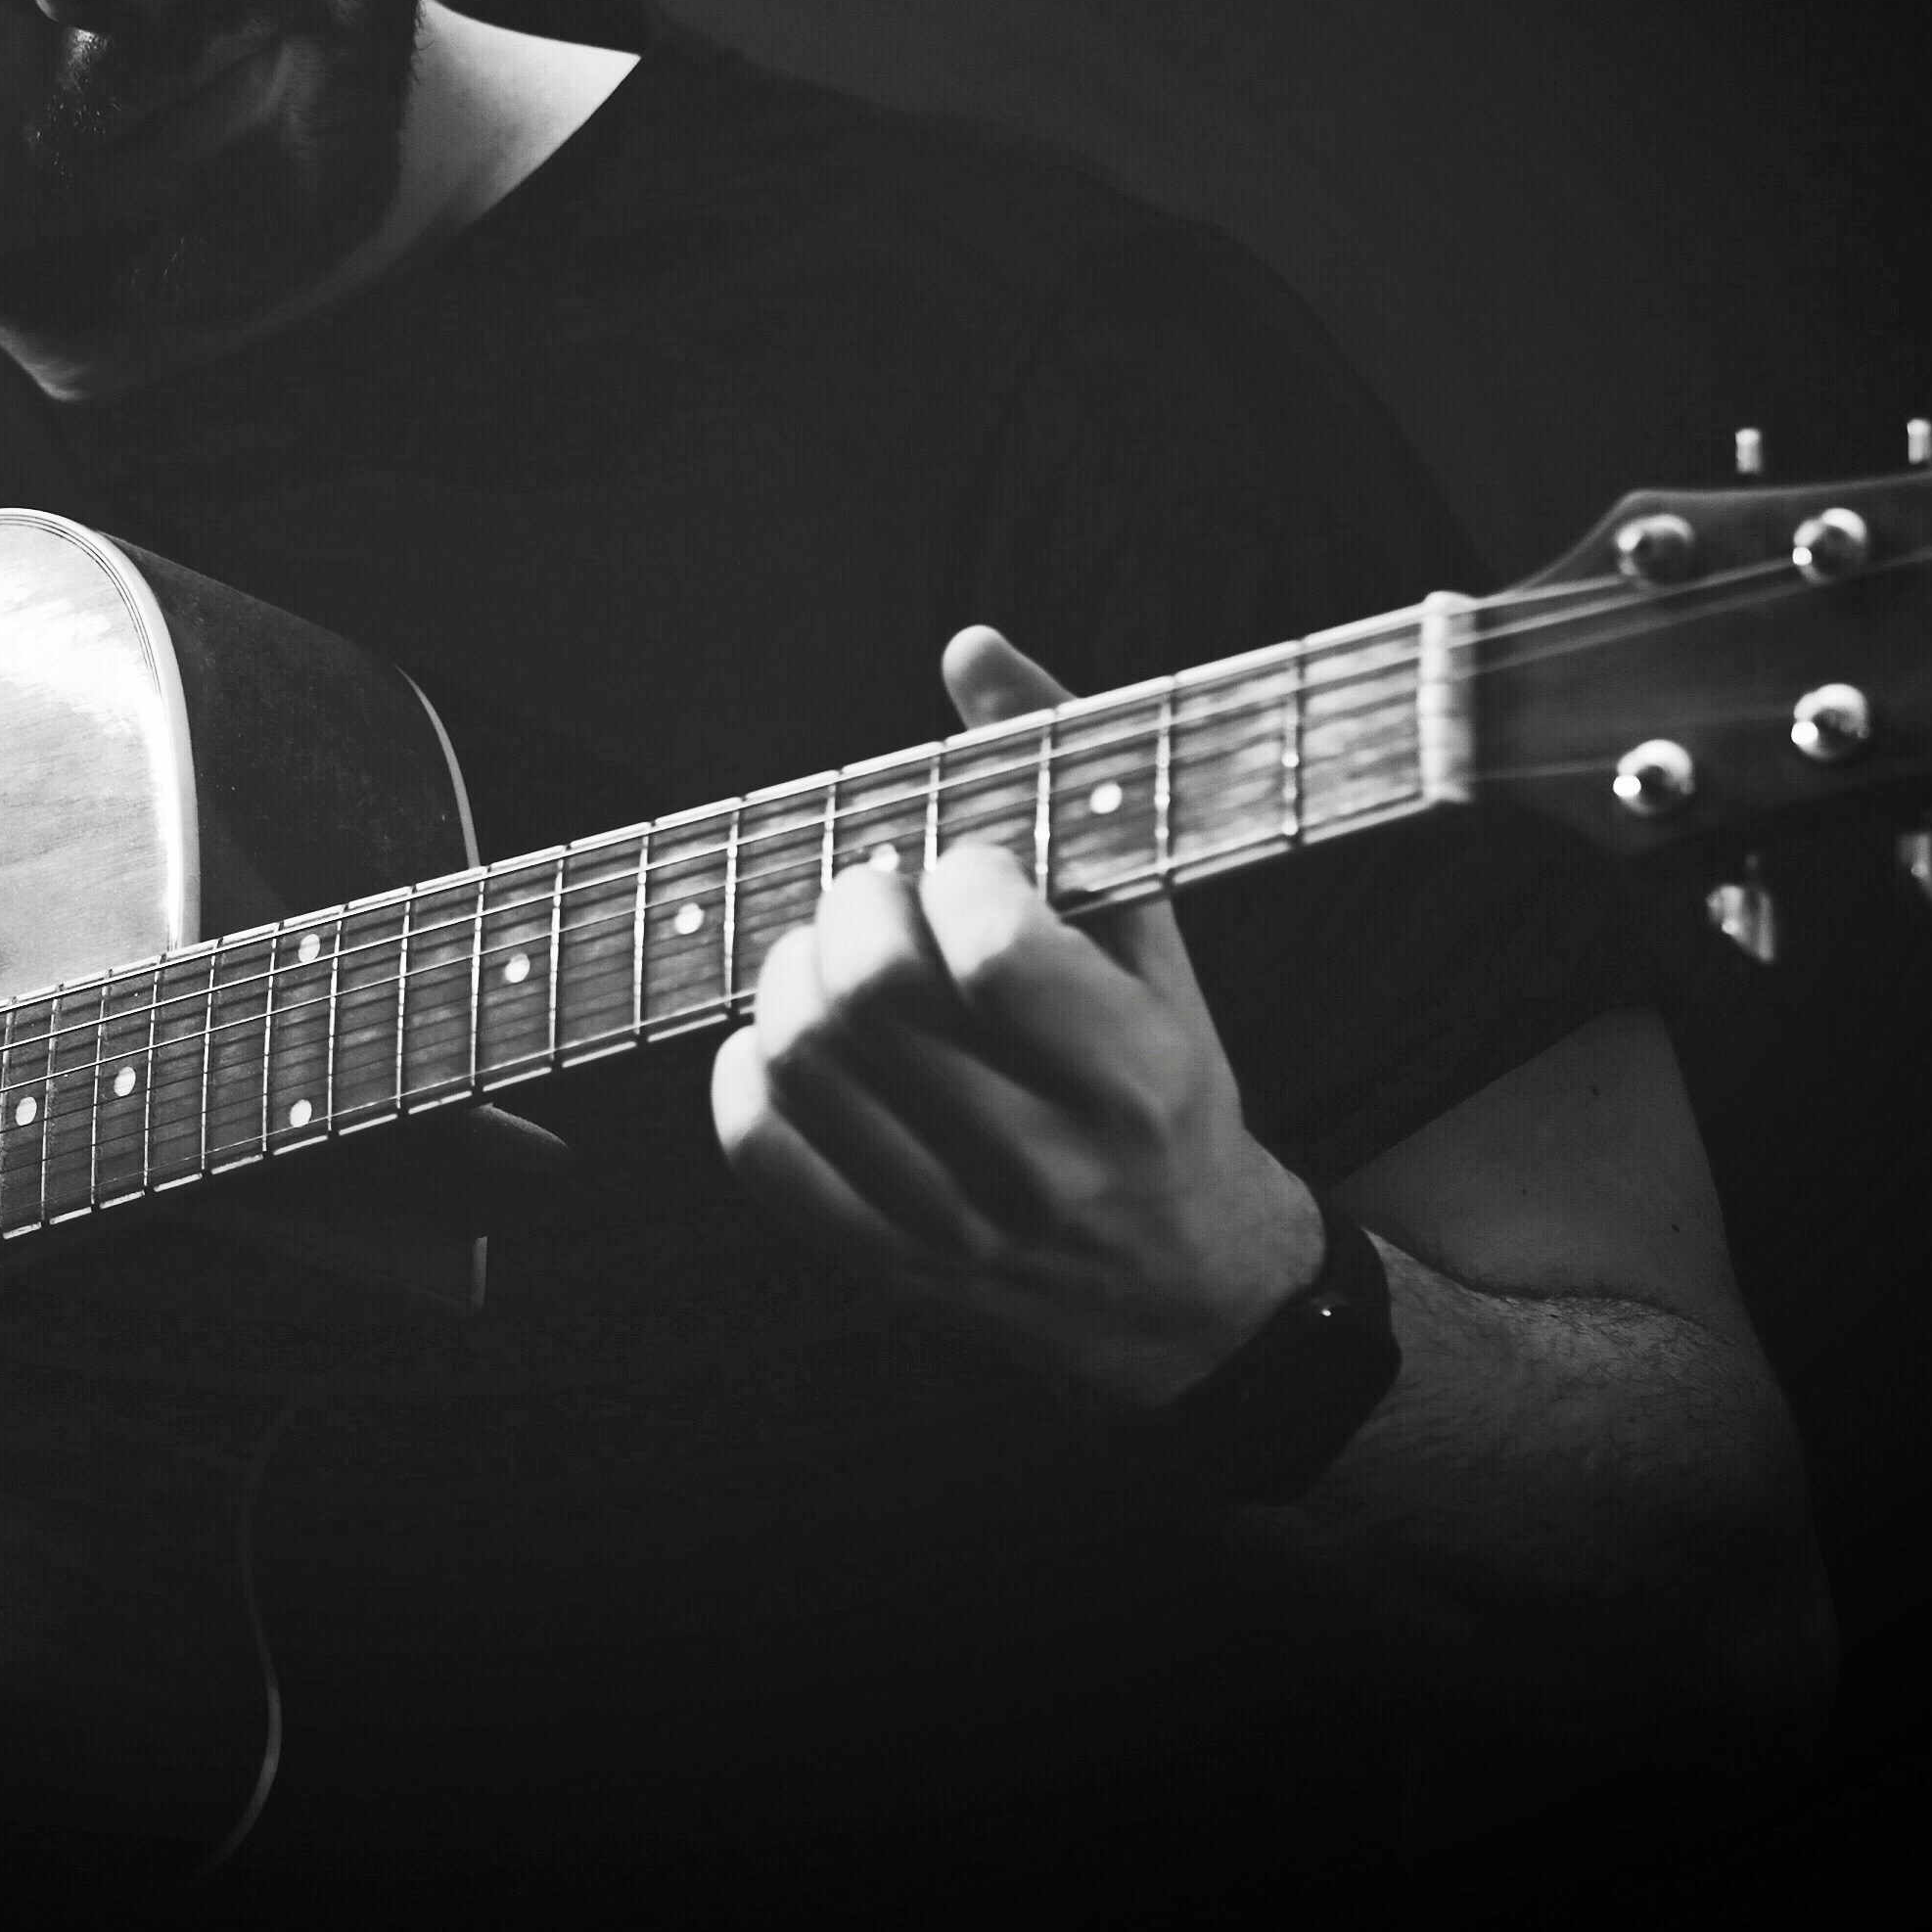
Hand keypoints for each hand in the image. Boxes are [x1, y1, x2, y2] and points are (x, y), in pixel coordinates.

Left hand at [709, 626, 1323, 1407]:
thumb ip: (1065, 783)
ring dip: (793, 974)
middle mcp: (1041, 1162)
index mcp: (1132, 1076)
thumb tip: (970, 649)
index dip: (955, 873)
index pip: (991, 947)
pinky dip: (748, 1072)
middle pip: (870, 999)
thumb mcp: (1153, 940)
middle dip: (852, 906)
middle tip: (878, 891)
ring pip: (800, 1064)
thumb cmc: (1165, 1086)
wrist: (1183, 1282)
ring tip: (837, 954)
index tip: (967, 867)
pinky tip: (792, 1039)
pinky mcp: (886, 1260)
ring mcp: (954, 1223)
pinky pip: (761, 1151)